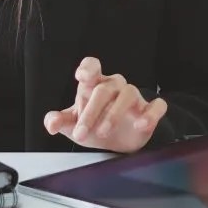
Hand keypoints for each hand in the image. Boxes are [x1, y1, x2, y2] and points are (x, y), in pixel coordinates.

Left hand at [43, 57, 168, 152]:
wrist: (118, 141)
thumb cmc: (95, 124)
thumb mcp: (74, 125)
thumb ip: (61, 121)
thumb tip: (51, 123)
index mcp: (94, 85)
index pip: (92, 66)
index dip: (88, 68)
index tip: (82, 77)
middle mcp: (114, 87)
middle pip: (104, 89)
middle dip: (90, 112)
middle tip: (81, 134)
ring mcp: (134, 97)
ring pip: (128, 94)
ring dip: (114, 114)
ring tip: (103, 132)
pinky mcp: (150, 111)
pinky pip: (156, 106)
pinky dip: (151, 114)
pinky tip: (141, 125)